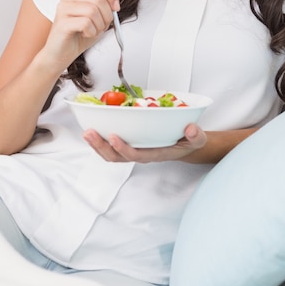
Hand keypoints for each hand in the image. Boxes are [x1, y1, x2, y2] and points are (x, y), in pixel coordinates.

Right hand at [41, 0, 122, 72]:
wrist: (63, 52)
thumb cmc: (81, 33)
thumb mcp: (101, 14)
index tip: (115, 7)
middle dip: (107, 15)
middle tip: (102, 25)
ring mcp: (63, 8)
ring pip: (93, 10)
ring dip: (99, 25)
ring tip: (93, 30)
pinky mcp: (62, 22)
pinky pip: (86, 23)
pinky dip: (91, 32)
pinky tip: (85, 34)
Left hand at [82, 123, 206, 162]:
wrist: (186, 144)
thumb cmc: (189, 141)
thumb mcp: (197, 138)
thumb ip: (196, 135)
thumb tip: (191, 129)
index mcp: (156, 153)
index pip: (137, 155)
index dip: (123, 148)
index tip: (113, 136)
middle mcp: (142, 154)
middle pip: (117, 157)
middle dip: (102, 147)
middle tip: (90, 133)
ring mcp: (134, 150)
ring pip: (111, 154)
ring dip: (97, 144)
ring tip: (87, 132)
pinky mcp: (130, 144)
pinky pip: (112, 147)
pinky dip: (101, 139)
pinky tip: (93, 128)